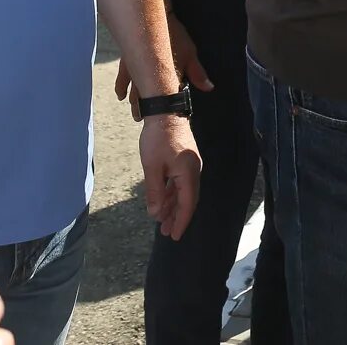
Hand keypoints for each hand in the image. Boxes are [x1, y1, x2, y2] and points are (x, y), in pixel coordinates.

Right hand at [114, 11, 213, 120]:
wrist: (156, 16)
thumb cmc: (176, 35)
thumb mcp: (190, 53)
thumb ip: (197, 73)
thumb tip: (209, 88)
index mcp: (164, 76)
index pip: (166, 99)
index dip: (167, 109)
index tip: (166, 120)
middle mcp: (147, 76)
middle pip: (146, 99)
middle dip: (147, 111)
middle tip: (147, 122)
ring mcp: (135, 69)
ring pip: (133, 93)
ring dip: (136, 104)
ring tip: (137, 116)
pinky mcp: (127, 62)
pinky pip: (122, 79)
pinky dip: (121, 88)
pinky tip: (121, 96)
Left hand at [141, 114, 201, 240]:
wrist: (164, 111)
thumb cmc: (158, 138)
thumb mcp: (152, 167)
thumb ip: (155, 191)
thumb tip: (156, 213)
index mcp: (188, 174)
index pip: (187, 204)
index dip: (181, 221)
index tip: (174, 236)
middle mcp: (193, 170)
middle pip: (187, 199)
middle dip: (177, 216)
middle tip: (166, 232)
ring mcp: (190, 165)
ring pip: (183, 191)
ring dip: (173, 206)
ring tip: (162, 220)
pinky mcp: (184, 160)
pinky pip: (179, 182)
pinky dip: (171, 193)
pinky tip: (163, 200)